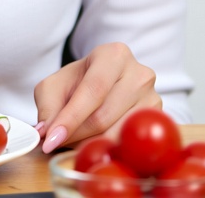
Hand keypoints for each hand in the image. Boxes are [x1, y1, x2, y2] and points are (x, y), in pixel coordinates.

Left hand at [34, 42, 160, 152]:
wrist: (104, 84)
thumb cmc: (78, 83)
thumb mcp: (54, 87)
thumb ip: (47, 106)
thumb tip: (45, 133)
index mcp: (113, 55)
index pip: (92, 90)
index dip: (71, 118)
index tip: (50, 140)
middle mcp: (139, 73)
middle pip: (104, 117)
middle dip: (75, 135)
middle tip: (56, 143)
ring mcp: (153, 97)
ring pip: (117, 134)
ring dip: (90, 144)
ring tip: (75, 140)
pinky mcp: (159, 120)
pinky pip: (131, 144)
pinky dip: (109, 149)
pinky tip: (96, 146)